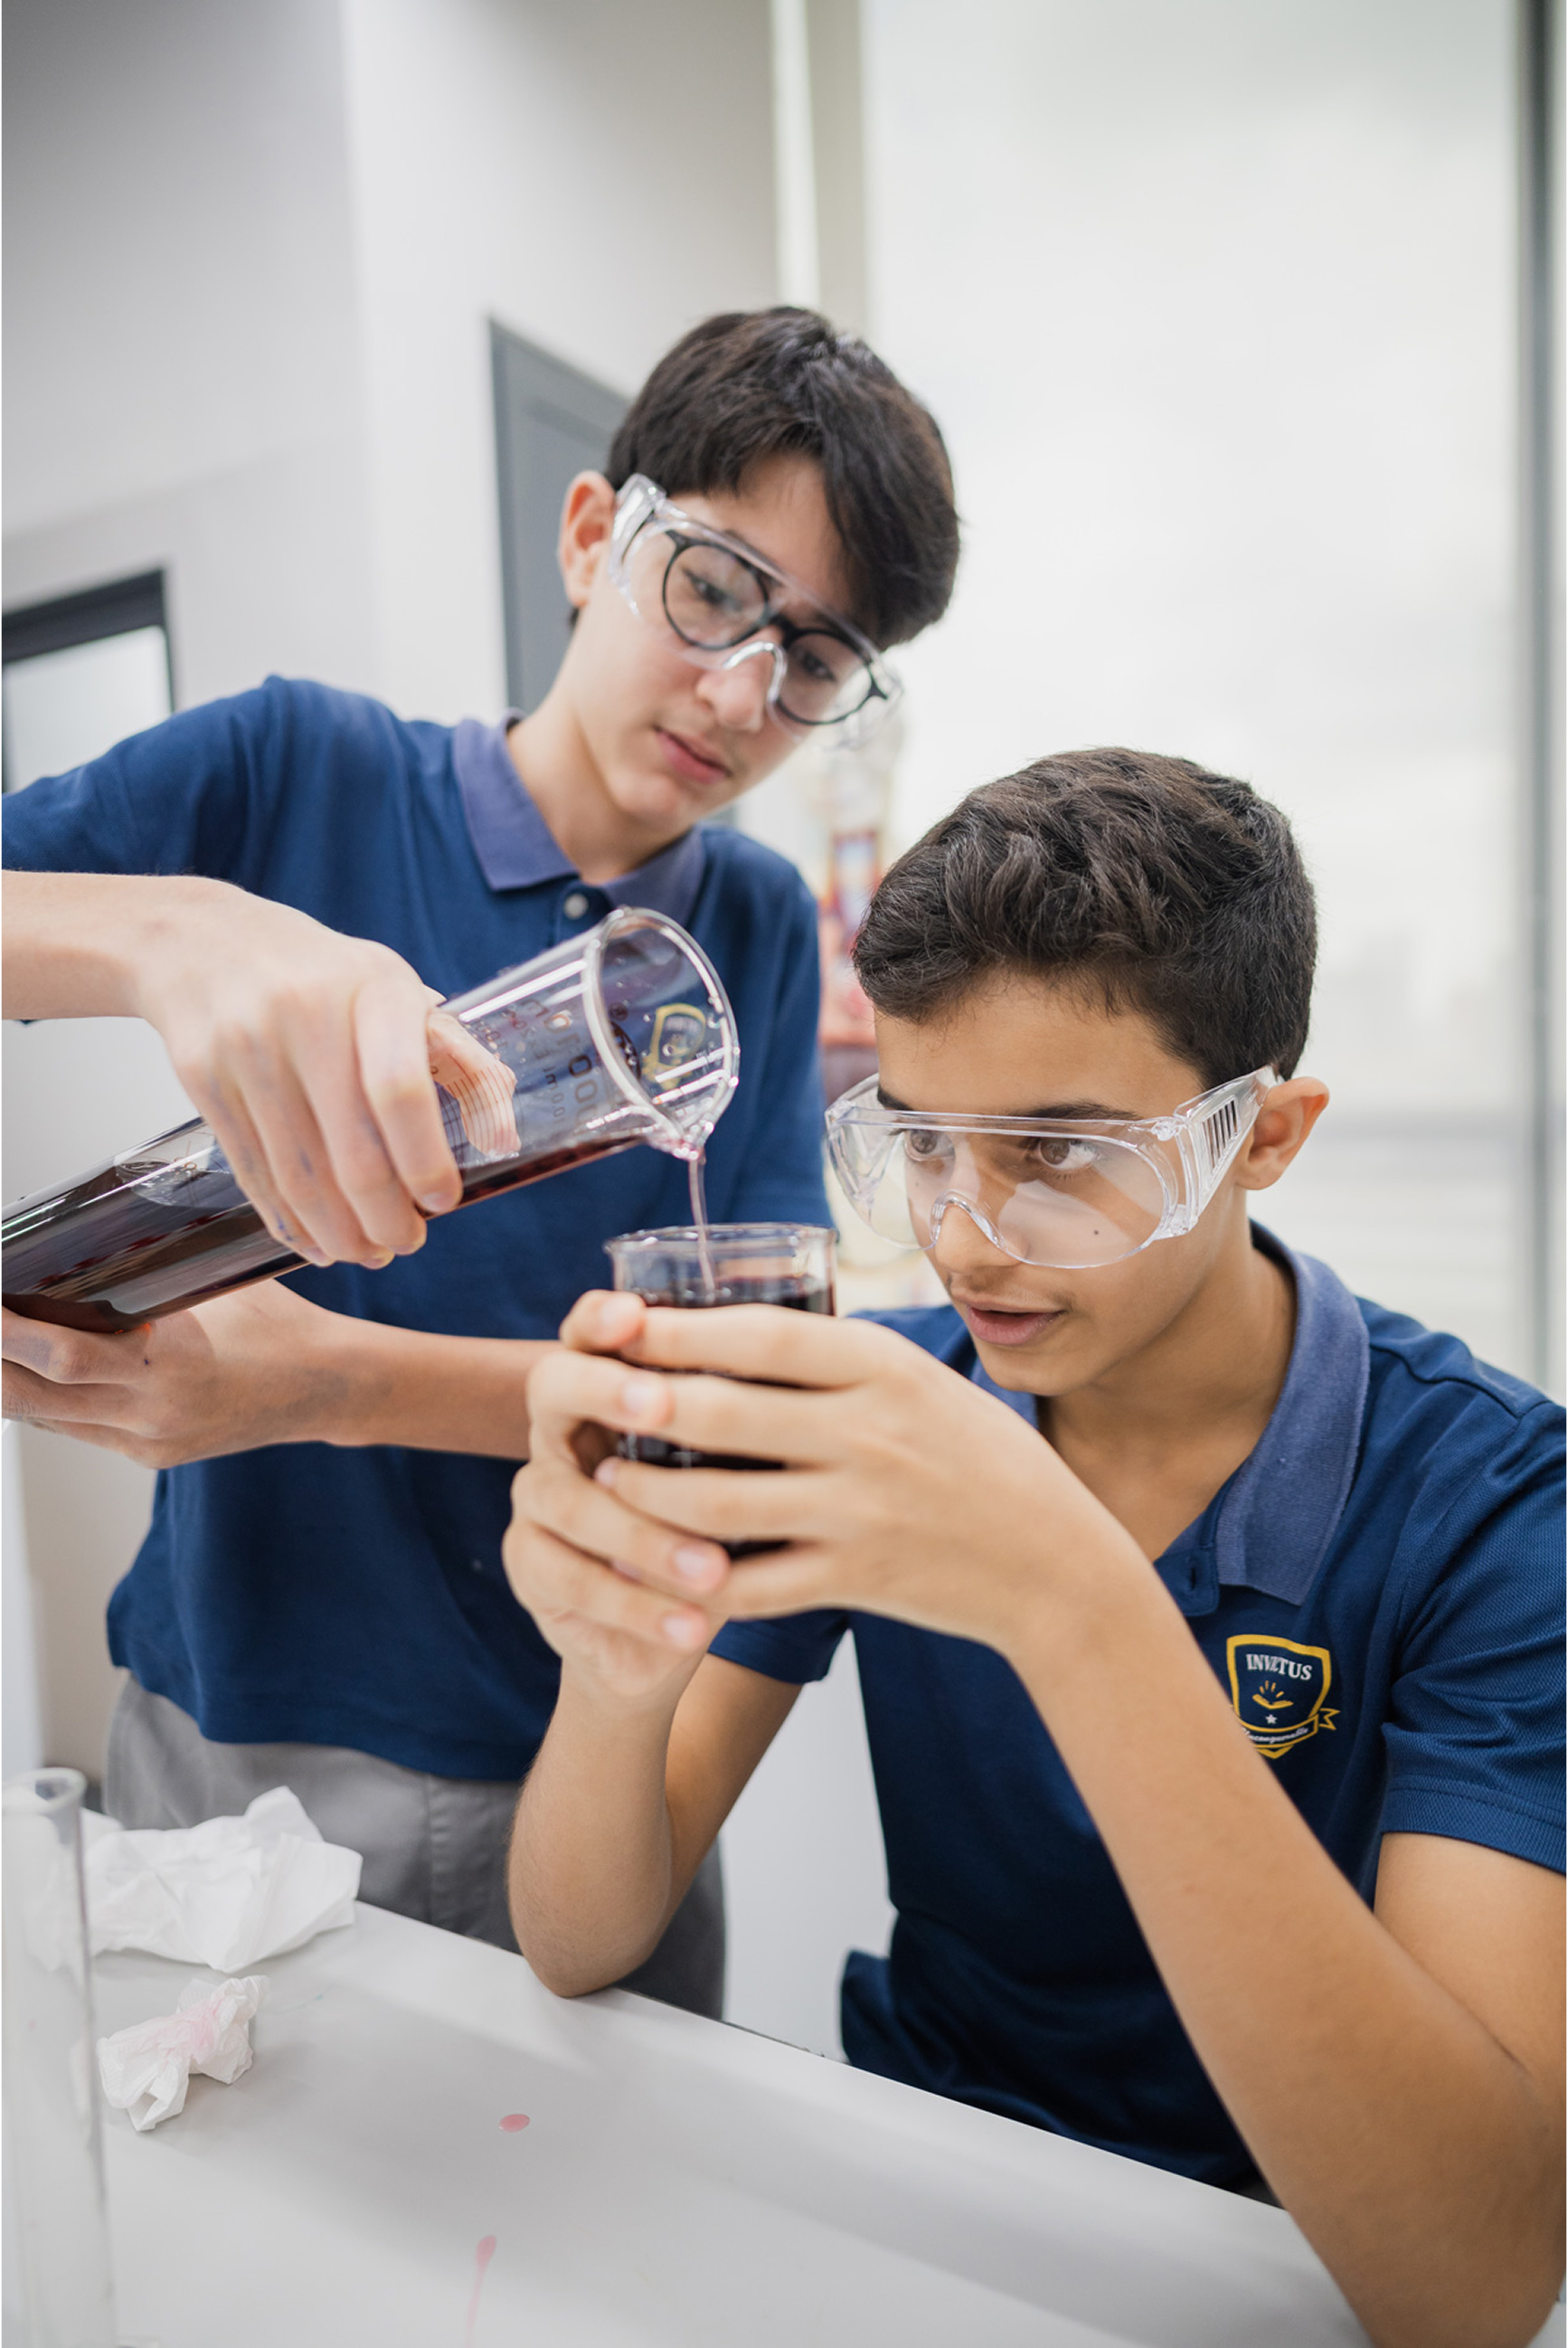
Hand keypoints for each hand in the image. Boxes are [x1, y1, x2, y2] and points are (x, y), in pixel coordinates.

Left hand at [0, 1285, 356, 1466]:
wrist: (328, 1387)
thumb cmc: (280, 1326)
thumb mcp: (218, 1284)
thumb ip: (154, 1273)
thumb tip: (93, 1235)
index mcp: (171, 1365)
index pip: (62, 1356)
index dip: (6, 1332)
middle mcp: (150, 1414)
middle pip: (29, 1397)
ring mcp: (145, 1442)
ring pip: (42, 1416)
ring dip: (7, 1380)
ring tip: (0, 1343)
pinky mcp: (147, 1456)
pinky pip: (74, 1428)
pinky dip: (44, 1397)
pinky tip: (33, 1368)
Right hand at [129, 882, 480, 1265]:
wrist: (202, 943)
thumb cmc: (320, 976)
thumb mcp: (396, 993)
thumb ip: (460, 1061)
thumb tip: (504, 1139)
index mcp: (371, 989)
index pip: (400, 1090)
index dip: (424, 1159)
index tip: (442, 1202)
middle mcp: (305, 1015)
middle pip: (351, 1151)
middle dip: (384, 1217)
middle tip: (405, 1242)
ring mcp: (247, 1050)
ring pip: (300, 1175)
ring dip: (340, 1232)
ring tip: (366, 1251)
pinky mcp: (204, 1082)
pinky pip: (254, 1173)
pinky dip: (288, 1221)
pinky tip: (316, 1241)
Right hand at [504, 1293, 734, 1704]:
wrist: (675, 1623)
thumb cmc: (724, 1523)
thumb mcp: (746, 1470)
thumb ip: (753, 1428)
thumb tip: (813, 1393)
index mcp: (610, 1389)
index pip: (589, 1332)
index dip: (600, 1319)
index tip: (634, 1315)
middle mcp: (561, 1428)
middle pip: (552, 1388)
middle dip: (603, 1391)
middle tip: (656, 1405)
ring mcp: (537, 1494)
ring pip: (570, 1501)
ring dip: (645, 1535)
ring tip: (712, 1569)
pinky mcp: (528, 1562)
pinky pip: (571, 1578)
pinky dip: (637, 1605)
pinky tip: (690, 1627)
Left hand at [540, 1292, 1141, 1657]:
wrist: (1054, 1564)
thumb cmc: (979, 1459)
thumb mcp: (922, 1381)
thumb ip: (839, 1359)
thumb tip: (733, 1319)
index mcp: (884, 1369)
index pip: (763, 1334)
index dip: (677, 1328)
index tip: (615, 1319)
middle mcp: (870, 1435)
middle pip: (725, 1413)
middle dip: (639, 1404)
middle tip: (581, 1396)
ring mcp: (860, 1512)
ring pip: (718, 1506)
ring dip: (645, 1496)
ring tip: (604, 1479)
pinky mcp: (854, 1580)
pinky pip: (749, 1584)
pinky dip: (689, 1579)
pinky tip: (651, 1562)